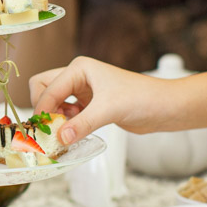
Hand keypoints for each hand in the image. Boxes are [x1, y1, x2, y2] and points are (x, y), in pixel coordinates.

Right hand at [29, 56, 169, 144]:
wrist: (164, 108)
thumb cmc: (142, 98)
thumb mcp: (109, 110)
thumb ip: (82, 124)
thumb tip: (60, 137)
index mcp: (80, 68)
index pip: (48, 87)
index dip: (43, 109)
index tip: (42, 130)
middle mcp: (78, 77)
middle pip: (43, 90)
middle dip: (44, 109)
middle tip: (49, 128)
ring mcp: (83, 92)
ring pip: (54, 103)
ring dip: (55, 119)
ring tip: (62, 134)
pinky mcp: (89, 106)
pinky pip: (67, 115)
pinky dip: (65, 125)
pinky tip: (72, 134)